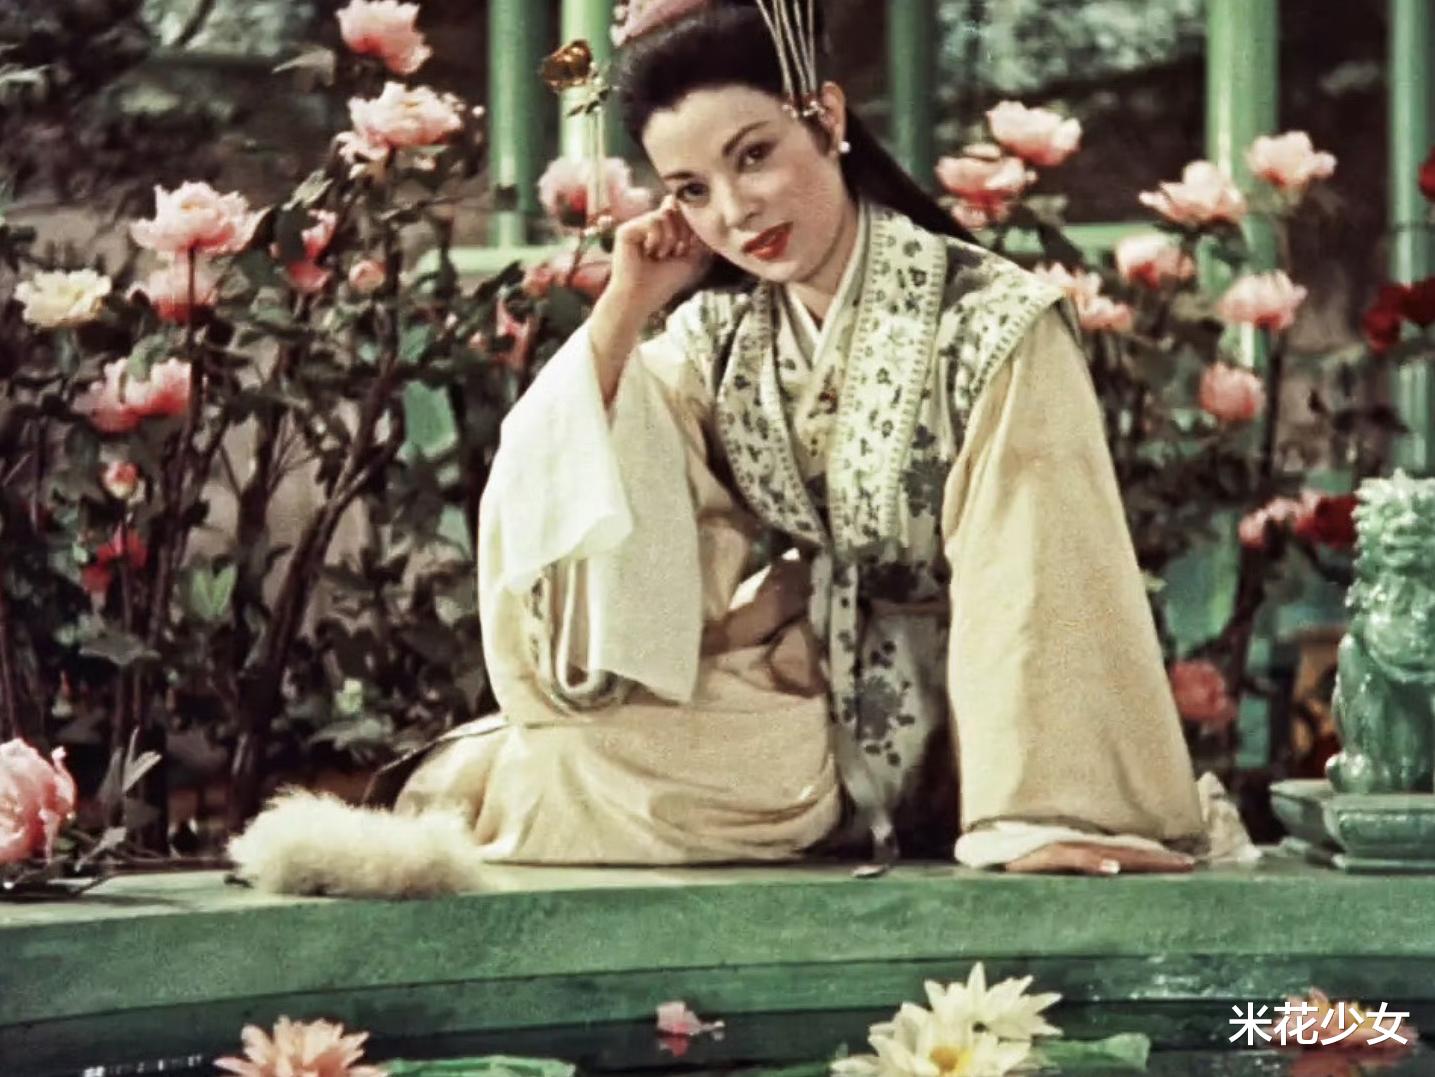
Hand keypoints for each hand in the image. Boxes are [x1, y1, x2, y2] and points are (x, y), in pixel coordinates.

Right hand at [606, 195, 712, 320]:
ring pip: (666, 214)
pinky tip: (648, 252)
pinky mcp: (626, 230)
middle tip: (670, 255)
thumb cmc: (664, 283)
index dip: (689, 230)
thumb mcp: (690, 257)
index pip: (680, 213)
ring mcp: (636, 227)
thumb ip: (693, 232)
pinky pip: (653, 220)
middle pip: (675, 211)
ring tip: (659, 255)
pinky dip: (657, 238)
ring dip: (670, 239)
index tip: (683, 251)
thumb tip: (689, 207)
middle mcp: (647, 227)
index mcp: (661, 232)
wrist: (642, 298)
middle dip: (681, 235)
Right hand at [1003, 841, 1195, 874]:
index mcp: (1084, 853)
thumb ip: (1080, 875)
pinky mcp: (1043, 855)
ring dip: (1134, 860)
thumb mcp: (1054, 877)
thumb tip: (1112, 882)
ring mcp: (1061, 849)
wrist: (984, 858)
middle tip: (1189, 864)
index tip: (1188, 864)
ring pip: (1105, 853)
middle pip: (1125, 852)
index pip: (1128, 855)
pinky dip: (1092, 863)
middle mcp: (1077, 848)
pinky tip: (1111, 869)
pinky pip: (1072, 858)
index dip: (1156, 859)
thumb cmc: (1018, 869)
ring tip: (1162, 865)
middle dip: (1158, 859)